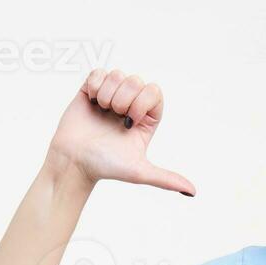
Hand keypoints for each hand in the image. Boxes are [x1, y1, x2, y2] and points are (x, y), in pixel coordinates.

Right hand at [44, 68, 195, 195]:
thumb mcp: (139, 171)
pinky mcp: (90, 91)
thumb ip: (166, 178)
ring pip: (118, 75)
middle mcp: (129, 105)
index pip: (155, 92)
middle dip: (123, 99)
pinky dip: (94, 85)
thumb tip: (192, 192)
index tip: (130, 120)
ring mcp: (110, 96)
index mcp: (145, 119)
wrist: (73, 161)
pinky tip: (91, 102)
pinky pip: (98, 72)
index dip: (142, 102)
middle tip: (113, 117)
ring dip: (108, 94)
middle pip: (136, 80)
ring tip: (101, 112)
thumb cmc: (105, 166)